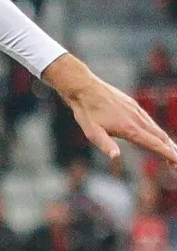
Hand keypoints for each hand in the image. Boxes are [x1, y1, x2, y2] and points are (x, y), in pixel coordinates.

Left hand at [46, 55, 176, 164]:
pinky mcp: (132, 104)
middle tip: (176, 163)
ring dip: (165, 141)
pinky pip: (149, 120)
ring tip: (171, 151)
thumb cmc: (86, 112)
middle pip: (161, 137)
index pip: (154, 144)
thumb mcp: (91, 131)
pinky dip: (157, 130)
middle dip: (171, 150)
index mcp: (129, 128)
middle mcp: (137, 119)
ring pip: (156, 128)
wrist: (84, 87)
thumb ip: (105, 144)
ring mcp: (136, 110)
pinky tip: (156, 134)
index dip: (168, 154)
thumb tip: (115, 156)